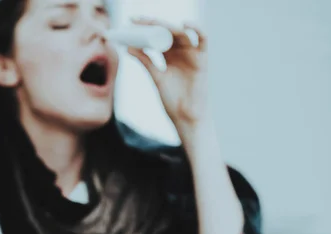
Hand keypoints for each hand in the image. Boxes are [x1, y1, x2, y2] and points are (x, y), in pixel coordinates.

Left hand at [128, 18, 207, 137]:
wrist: (185, 116)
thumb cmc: (172, 100)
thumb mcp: (156, 77)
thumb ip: (145, 61)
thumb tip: (128, 47)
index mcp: (168, 55)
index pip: (156, 35)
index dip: (145, 27)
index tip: (130, 22)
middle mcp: (180, 51)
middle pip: (167, 31)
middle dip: (152, 23)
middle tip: (136, 19)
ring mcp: (191, 53)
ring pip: (181, 32)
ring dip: (167, 25)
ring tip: (152, 23)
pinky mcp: (202, 58)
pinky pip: (203, 39)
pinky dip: (196, 29)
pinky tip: (184, 25)